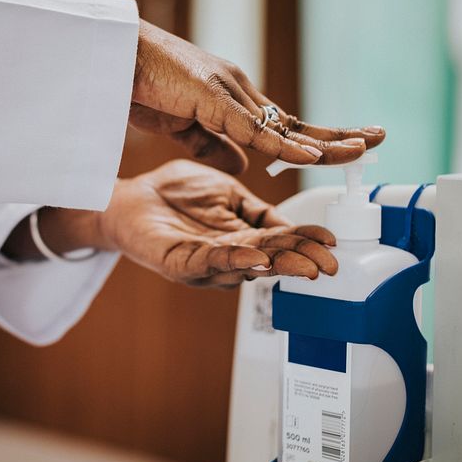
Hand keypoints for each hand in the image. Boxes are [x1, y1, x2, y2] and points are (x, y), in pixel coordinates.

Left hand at [98, 160, 338, 287]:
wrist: (128, 197)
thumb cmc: (175, 195)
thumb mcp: (228, 194)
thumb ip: (258, 209)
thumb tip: (292, 221)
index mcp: (242, 237)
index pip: (281, 241)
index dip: (307, 242)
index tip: (333, 242)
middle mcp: (227, 255)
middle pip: (271, 260)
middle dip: (301, 261)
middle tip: (328, 264)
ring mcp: (204, 263)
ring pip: (245, 266)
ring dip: (276, 265)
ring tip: (303, 265)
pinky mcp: (178, 263)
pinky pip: (208, 262)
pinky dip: (234, 260)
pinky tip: (255, 258)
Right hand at [130, 20, 384, 172]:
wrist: (110, 57)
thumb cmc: (139, 84)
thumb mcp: (182, 126)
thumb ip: (213, 145)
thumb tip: (243, 165)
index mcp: (230, 100)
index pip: (280, 124)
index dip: (312, 139)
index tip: (343, 148)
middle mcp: (237, 92)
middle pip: (295, 120)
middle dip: (336, 133)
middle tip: (378, 138)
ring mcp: (227, 92)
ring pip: (284, 124)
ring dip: (325, 139)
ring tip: (363, 147)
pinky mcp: (210, 98)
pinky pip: (253, 128)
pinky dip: (284, 144)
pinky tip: (311, 155)